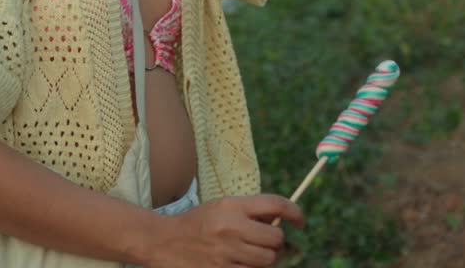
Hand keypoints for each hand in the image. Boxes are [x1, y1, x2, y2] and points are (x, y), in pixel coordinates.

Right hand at [142, 194, 304, 267]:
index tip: (301, 221)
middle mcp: (231, 227)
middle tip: (268, 243)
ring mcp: (226, 252)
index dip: (295, 212)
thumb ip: (250, 212)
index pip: (275, 204)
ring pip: (268, 260)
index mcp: (232, 206)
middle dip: (277, 242)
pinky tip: (242, 265)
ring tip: (253, 255)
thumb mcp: (222, 208)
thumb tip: (282, 220)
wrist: (164, 242)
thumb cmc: (198, 224)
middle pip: (275, 237)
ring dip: (267, 259)